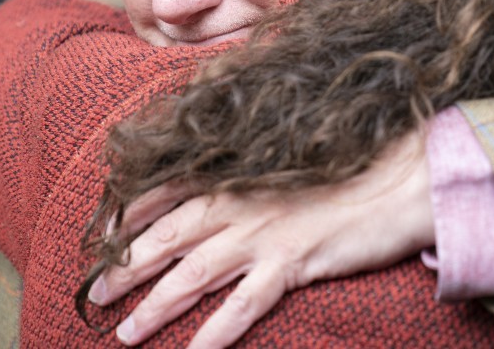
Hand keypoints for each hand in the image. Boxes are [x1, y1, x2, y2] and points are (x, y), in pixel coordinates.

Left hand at [88, 132, 435, 347]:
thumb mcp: (292, 162)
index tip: (102, 236)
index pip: (168, 194)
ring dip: (155, 306)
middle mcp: (240, 203)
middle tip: (95, 295)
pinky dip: (214, 334)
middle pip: (167, 238)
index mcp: (238, 175)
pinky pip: (242, 306)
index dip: (130, 217)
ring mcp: (263, 234)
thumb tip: (228, 188)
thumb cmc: (349, 167)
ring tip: (127, 332)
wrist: (398, 179)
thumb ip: (254, 174)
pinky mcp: (291, 263)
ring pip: (192, 275)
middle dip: (125, 268)